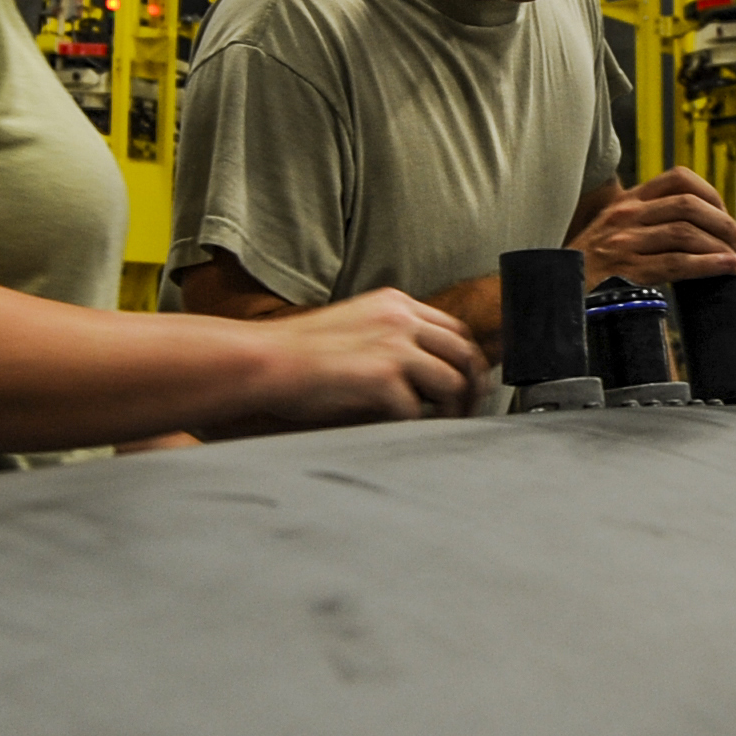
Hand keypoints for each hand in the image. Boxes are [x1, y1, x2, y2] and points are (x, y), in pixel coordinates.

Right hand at [236, 289, 485, 424]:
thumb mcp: (356, 330)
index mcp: (395, 304)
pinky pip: (418, 410)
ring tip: (440, 427)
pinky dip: (414, 426)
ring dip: (452, 410)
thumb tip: (429, 374)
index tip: (467, 385)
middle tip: (466, 413)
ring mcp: (394, 346)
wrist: (264, 361)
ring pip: (453, 382)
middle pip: (464, 353)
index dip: (466, 360)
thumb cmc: (301, 355)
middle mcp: (400, 318)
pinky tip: (403, 432)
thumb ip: (392, 341)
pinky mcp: (382, 377)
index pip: (455, 329)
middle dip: (472, 387)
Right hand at [572, 166, 735, 287]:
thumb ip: (645, 222)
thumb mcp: (612, 231)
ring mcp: (625, 242)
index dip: (710, 193)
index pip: (677, 179)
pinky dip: (709, 265)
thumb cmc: (588, 266)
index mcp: (627, 202)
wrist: (556, 290)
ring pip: (686, 233)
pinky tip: (727, 267)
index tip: (724, 213)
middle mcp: (626, 216)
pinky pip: (677, 264)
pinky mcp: (628, 270)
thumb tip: (695, 227)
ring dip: (720, 245)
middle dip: (723, 222)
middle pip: (688, 205)